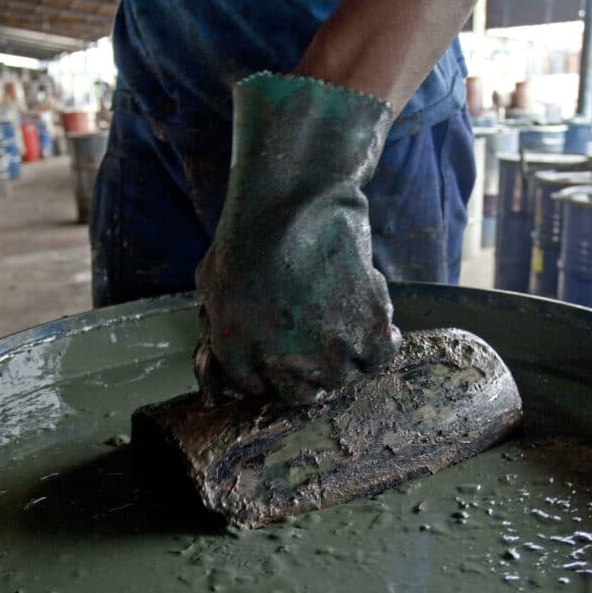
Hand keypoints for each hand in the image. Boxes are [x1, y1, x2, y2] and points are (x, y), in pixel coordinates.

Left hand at [194, 73, 401, 404]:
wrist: (296, 199)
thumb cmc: (248, 236)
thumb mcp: (210, 288)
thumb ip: (212, 339)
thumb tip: (212, 391)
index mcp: (235, 352)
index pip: (258, 389)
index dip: (273, 370)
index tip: (286, 351)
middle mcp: (280, 360)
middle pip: (304, 393)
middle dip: (310, 371)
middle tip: (319, 339)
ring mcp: (326, 349)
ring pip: (344, 379)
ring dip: (347, 356)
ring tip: (345, 323)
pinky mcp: (366, 329)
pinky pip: (380, 357)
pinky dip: (381, 342)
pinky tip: (373, 319)